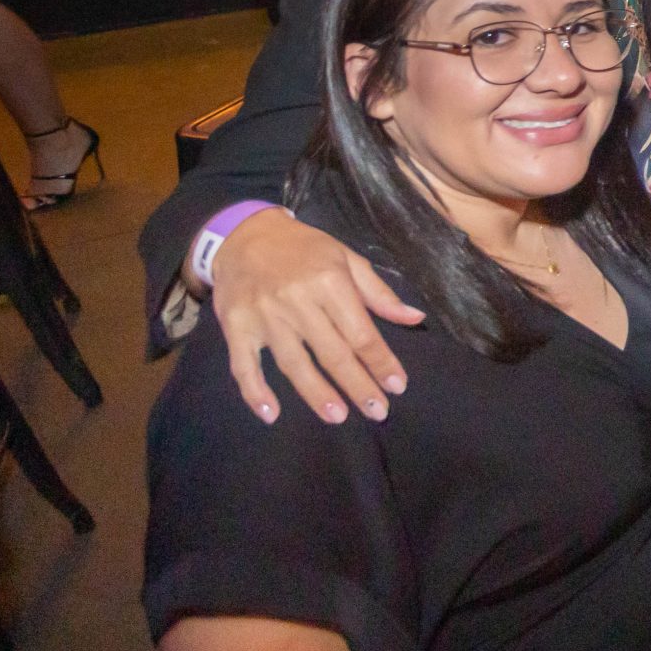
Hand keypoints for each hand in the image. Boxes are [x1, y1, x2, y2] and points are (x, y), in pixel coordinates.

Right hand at [210, 210, 421, 425]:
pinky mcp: (235, 327)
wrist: (243, 234)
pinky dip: (255, 392)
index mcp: (329, 282)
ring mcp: (264, 317)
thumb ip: (379, 293)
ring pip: (294, 364)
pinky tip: (271, 414)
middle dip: (357, 386)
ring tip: (338, 417)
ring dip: (316, 394)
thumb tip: (415, 319)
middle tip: (377, 412)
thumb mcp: (346, 259)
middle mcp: (298, 302)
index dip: (381, 362)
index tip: (397, 386)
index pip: (361, 333)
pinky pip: (244, 366)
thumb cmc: (303, 249)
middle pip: (333, 353)